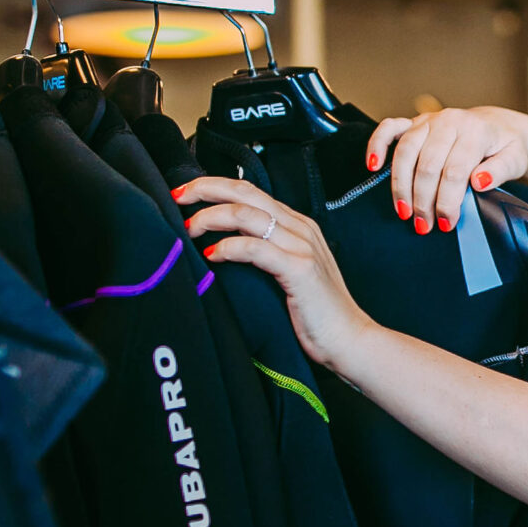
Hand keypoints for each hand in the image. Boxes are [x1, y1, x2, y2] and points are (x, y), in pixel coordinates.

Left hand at [176, 177, 377, 374]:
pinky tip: (213, 255)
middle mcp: (300, 228)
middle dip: (206, 190)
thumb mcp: (287, 272)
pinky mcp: (300, 269)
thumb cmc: (315, 313)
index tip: (185, 194)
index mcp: (297, 225)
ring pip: (247, 214)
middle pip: (245, 193)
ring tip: (190, 230)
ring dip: (211, 218)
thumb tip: (219, 245)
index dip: (214, 187)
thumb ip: (263, 252)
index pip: (250, 191)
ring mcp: (302, 247)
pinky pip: (256, 248)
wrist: (349, 339)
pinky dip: (229, 247)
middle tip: (178, 197)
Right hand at [365, 106, 527, 235]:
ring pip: (406, 151)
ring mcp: (428, 121)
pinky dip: (377, 144)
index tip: (447, 224)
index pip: (456, 171)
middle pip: (428, 165)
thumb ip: (500, 170)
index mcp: (475, 131)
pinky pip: (389, 128)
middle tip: (424, 225)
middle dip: (424, 200)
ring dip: (401, 185)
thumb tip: (479, 182)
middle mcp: (449, 122)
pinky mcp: (414, 122)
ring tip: (404, 212)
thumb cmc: (504, 147)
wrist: (495, 128)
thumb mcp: (514, 159)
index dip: (448, 200)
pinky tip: (373, 166)